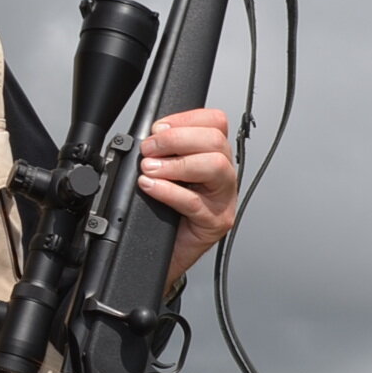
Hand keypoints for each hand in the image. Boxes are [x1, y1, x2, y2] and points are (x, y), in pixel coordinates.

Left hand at [140, 107, 238, 288]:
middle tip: (149, 149)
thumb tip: (147, 137)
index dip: (185, 119)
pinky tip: (151, 187)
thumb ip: (164, 152)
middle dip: (176, 139)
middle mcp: (223, 174)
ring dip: (176, 164)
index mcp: (214, 155)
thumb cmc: (166, 213)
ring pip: (215, 167)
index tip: (157, 128)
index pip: (215, 122)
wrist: (164, 253)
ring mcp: (223, 199)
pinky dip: (169, 191)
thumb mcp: (166, 174)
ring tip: (150, 169)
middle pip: (215, 141)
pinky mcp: (215, 222)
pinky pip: (195, 202)